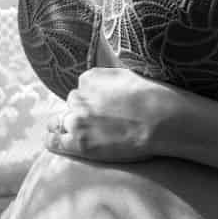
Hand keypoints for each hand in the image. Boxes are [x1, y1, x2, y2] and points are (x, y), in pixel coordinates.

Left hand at [48, 68, 188, 162]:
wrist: (163, 120)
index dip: (93, 100)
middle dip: (83, 112)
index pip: (82, 89)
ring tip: (84, 133)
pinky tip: (58, 142)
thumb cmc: (155, 98)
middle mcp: (79, 97)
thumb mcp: (128, 76)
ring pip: (61, 120)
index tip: (105, 108)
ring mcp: (77, 120)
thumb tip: (105, 85)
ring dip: (70, 125)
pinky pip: (53, 140)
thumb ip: (109, 80)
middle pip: (72, 104)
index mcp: (89, 78)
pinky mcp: (80, 142)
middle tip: (100, 123)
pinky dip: (54, 140)